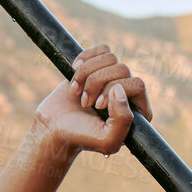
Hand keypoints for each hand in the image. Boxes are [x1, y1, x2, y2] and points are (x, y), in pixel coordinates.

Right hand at [32, 44, 153, 155]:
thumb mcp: (107, 140)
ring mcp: (113, 78)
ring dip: (87, 74)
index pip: (137, 85)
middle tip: (85, 103)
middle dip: (97, 84)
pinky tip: (74, 73)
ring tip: (78, 92)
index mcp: (138, 111)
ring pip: (110, 58)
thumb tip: (119, 89)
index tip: (97, 106)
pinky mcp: (98, 67)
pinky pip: (102, 50)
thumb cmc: (81, 137)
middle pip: (122, 69)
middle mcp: (129, 93)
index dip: (113, 91)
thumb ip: (123, 120)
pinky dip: (84, 60)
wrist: (53, 127)